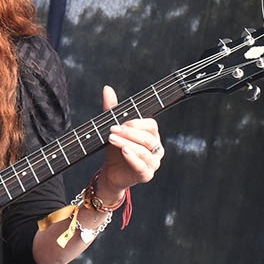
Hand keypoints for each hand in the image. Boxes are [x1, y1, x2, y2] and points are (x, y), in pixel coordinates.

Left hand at [94, 85, 162, 200]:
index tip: (118, 124)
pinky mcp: (146, 175)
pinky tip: (124, 151)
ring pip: (145, 151)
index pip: (151, 125)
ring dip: (127, 144)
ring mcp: (153, 163)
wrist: (110, 173)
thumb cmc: (115, 150)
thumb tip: (107, 88)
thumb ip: (112, 109)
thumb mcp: (113, 128)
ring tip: (112, 140)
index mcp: (152, 135)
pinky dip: (133, 159)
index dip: (135, 123)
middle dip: (129, 133)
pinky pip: (142, 167)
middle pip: (148, 138)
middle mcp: (156, 149)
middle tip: (112, 130)